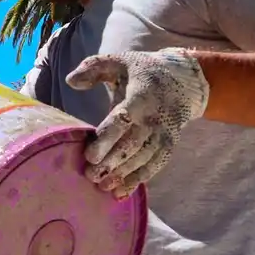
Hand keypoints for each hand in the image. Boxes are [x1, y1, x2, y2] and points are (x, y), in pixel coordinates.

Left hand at [65, 50, 209, 196]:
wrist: (183, 81)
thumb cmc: (143, 71)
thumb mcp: (120, 61)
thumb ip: (94, 67)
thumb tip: (71, 81)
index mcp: (140, 97)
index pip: (123, 121)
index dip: (106, 140)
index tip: (89, 155)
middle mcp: (154, 119)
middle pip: (132, 146)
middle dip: (110, 163)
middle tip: (90, 175)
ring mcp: (163, 134)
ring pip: (142, 159)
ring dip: (122, 175)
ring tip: (102, 187)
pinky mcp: (168, 145)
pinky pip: (154, 166)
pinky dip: (137, 180)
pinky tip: (120, 193)